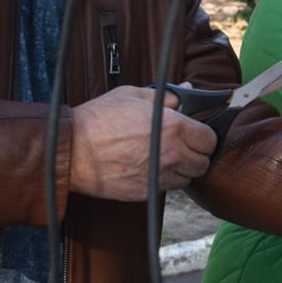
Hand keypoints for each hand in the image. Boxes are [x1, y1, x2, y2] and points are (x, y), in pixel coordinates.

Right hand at [70, 85, 217, 199]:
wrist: (71, 149)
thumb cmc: (100, 118)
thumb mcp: (133, 96)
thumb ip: (166, 96)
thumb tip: (186, 91)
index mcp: (173, 127)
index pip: (209, 139)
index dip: (204, 137)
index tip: (196, 135)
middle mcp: (171, 153)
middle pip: (203, 163)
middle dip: (196, 155)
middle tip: (183, 148)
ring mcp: (159, 175)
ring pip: (188, 178)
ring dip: (182, 170)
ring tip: (166, 159)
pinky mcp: (146, 191)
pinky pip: (167, 188)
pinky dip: (164, 180)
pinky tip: (150, 168)